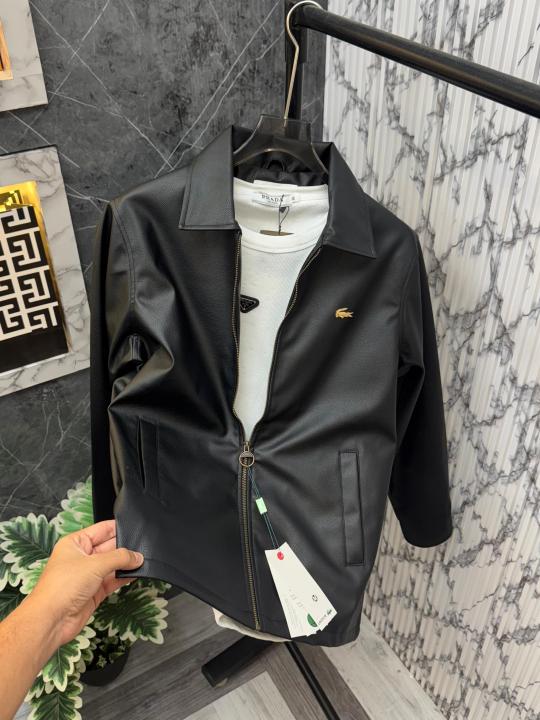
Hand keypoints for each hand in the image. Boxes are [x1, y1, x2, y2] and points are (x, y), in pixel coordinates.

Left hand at [27, 519, 143, 646]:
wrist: (52, 620)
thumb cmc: (61, 587)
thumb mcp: (94, 564)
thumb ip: (119, 558)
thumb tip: (137, 556)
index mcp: (75, 543)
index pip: (101, 530)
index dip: (117, 528)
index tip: (135, 528)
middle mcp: (81, 558)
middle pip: (109, 547)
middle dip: (125, 548)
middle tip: (143, 547)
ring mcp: (88, 575)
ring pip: (112, 565)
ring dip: (126, 564)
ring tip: (143, 560)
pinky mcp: (94, 592)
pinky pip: (112, 581)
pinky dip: (124, 578)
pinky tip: (135, 573)